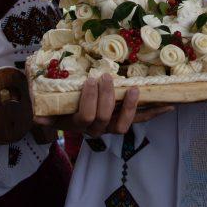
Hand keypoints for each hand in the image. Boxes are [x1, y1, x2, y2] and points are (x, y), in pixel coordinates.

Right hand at [34, 74, 172, 136]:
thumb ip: (43, 111)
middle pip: (104, 118)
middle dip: (107, 97)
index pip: (85, 117)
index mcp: (77, 124)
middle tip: (106, 77)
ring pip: (124, 123)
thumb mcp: (49, 108)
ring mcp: (112, 126)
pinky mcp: (126, 120)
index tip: (90, 80)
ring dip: (131, 107)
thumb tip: (35, 115)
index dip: (90, 100)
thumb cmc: (60, 108)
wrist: (71, 117)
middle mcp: (97, 129)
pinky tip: (170, 105)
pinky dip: (155, 112)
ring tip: (135, 90)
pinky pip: (142, 119)